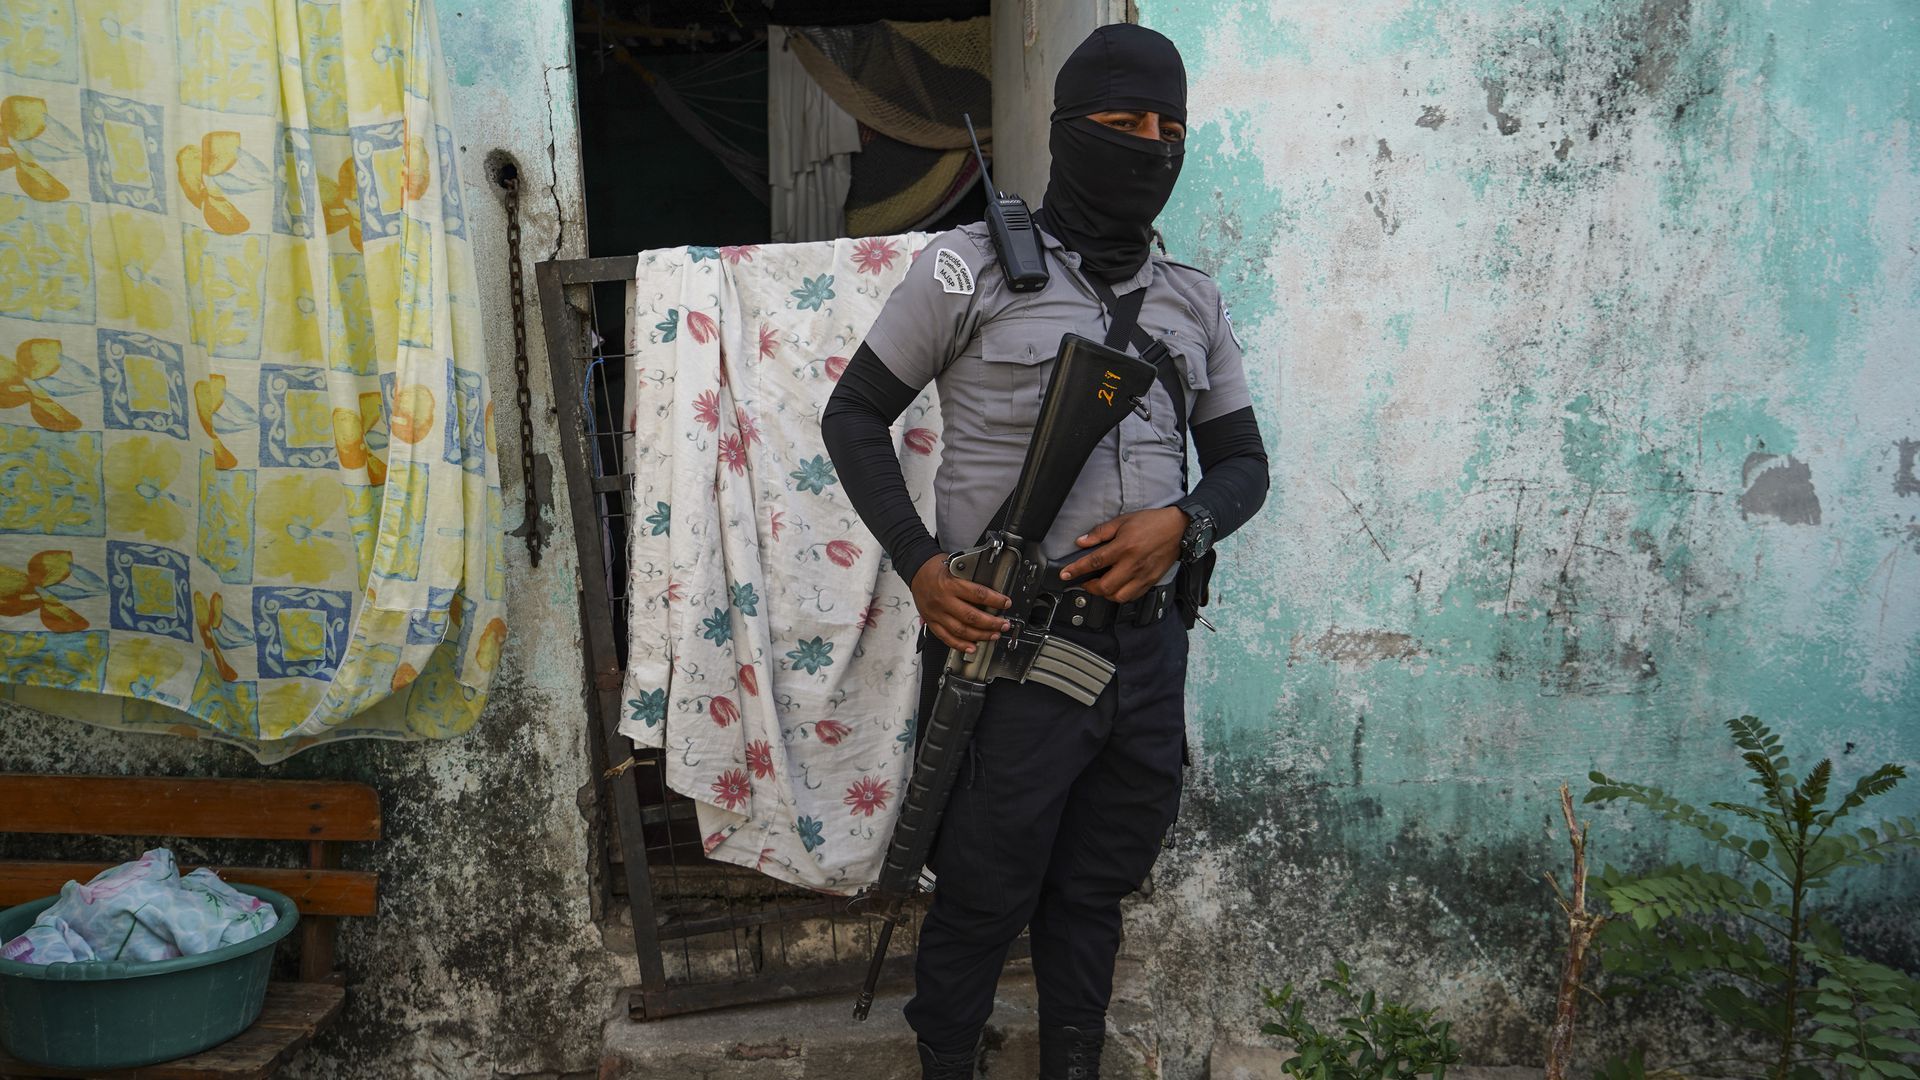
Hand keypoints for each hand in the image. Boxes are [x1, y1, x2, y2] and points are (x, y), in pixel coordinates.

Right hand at [911, 555, 1011, 653]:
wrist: (916, 570)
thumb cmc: (936, 567)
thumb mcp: (955, 567)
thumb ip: (970, 581)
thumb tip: (991, 594)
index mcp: (951, 584)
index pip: (978, 594)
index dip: (995, 600)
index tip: (1006, 603)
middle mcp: (943, 600)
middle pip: (971, 617)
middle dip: (992, 623)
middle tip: (1004, 624)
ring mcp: (936, 613)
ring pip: (961, 630)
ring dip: (980, 635)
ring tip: (994, 635)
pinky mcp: (931, 622)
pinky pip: (946, 637)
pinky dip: (960, 645)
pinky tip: (972, 647)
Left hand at [1057, 507, 1186, 602]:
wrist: (1179, 528)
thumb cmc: (1152, 523)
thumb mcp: (1123, 521)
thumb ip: (1100, 533)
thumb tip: (1082, 541)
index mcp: (1124, 547)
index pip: (1094, 562)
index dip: (1076, 569)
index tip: (1065, 574)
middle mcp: (1133, 564)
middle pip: (1105, 586)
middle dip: (1090, 587)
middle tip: (1084, 582)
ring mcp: (1143, 575)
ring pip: (1119, 596)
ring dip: (1105, 594)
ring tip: (1100, 586)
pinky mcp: (1151, 581)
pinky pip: (1133, 596)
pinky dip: (1121, 596)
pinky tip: (1117, 587)